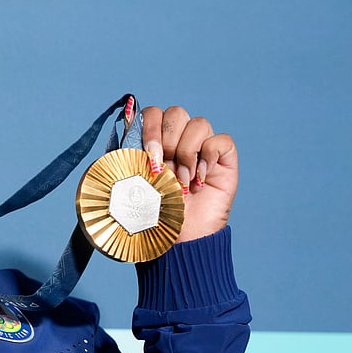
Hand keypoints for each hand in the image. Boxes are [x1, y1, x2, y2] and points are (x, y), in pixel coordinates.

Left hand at [140, 106, 237, 242]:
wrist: (178, 239)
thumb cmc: (153, 213)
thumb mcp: (132, 181)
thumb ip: (127, 150)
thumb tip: (127, 115)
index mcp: (155, 141)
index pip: (153, 113)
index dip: (150, 128)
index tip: (148, 156)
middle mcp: (179, 140)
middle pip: (176, 112)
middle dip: (166, 141)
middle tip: (163, 170)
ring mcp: (203, 148)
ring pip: (199, 123)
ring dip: (186, 153)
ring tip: (182, 181)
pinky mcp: (224, 159)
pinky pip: (221, 140)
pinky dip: (209, 157)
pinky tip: (200, 180)